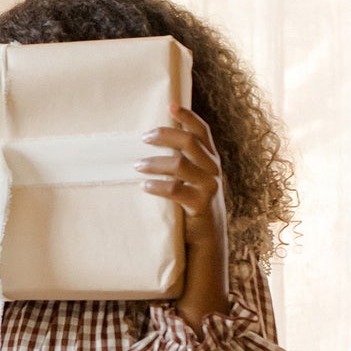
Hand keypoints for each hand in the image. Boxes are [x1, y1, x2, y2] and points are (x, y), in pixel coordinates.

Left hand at [137, 105, 229, 323]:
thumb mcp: (192, 185)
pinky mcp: (200, 207)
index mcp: (212, 162)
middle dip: (166, 135)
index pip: (203, 132)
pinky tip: (144, 185)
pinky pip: (177, 191)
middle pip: (191, 142)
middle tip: (144, 137)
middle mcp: (214, 171)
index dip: (188, 117)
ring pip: (182, 164)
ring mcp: (209, 188)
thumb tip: (154, 148)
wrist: (208, 245)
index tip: (171, 105)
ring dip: (156, 162)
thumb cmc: (192, 212)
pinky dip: (158, 186)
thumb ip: (183, 167)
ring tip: (136, 165)